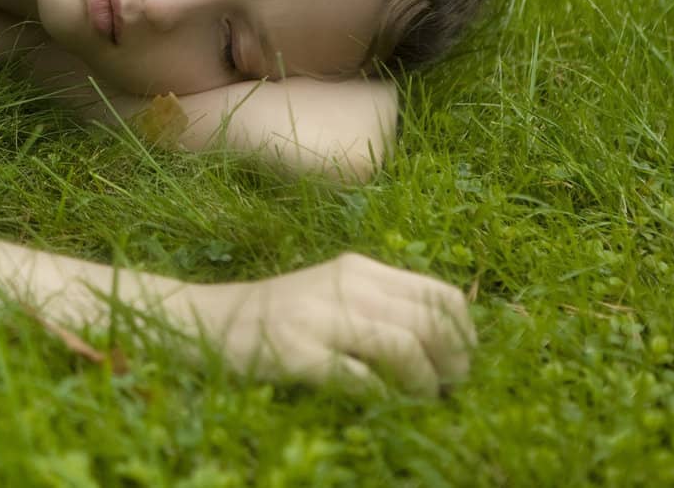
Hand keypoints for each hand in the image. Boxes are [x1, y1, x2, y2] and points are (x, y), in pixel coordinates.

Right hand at [174, 252, 474, 394]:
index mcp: (358, 269)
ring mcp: (318, 317)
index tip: (463, 361)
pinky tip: (380, 403)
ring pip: (404, 347)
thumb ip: (381, 304)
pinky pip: (361, 379)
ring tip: (420, 398)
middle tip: (448, 387)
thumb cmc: (281, 317)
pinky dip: (382, 397)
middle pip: (429, 322)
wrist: (209, 321)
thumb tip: (449, 343)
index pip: (439, 295)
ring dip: (424, 383)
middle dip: (453, 363)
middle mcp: (343, 285)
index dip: (464, 334)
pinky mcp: (297, 352)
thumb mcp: (334, 294)